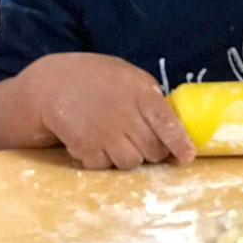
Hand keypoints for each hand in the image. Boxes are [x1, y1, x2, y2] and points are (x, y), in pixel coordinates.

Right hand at [22, 52, 195, 168]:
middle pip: (152, 149)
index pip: (166, 122)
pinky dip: (105, 160)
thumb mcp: (130, 76)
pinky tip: (99, 143)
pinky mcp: (84, 147)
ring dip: (130, 157)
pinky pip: (105, 167)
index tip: (188, 156)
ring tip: (120, 141)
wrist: (54, 83)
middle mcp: (125, 114)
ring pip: (131, 163)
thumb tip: (172, 122)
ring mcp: (104, 133)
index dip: (179, 142)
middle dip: (155, 151)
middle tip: (147, 143)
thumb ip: (150, 96)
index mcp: (140, 93)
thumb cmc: (98, 77)